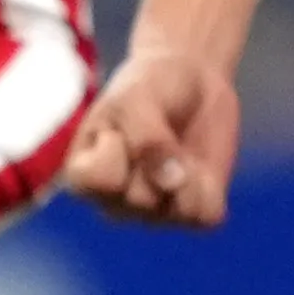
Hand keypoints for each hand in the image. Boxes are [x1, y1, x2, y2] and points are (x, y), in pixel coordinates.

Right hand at [64, 52, 240, 227]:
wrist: (193, 78)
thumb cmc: (149, 86)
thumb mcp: (136, 98)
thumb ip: (145, 139)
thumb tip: (172, 184)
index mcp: (84, 176)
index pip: (97, 182)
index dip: (114, 149)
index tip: (117, 127)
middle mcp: (115, 202)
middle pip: (140, 199)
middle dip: (157, 157)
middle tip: (157, 128)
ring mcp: (154, 212)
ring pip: (175, 211)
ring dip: (186, 173)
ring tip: (179, 146)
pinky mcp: (191, 212)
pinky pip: (204, 216)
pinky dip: (209, 187)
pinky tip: (199, 165)